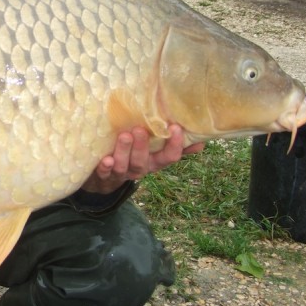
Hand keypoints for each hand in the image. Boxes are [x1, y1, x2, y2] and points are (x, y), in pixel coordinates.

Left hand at [83, 125, 203, 193]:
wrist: (106, 178)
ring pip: (123, 165)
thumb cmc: (135, 156)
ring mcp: (121, 173)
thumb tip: (202, 140)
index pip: (168, 157)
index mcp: (154, 162)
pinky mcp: (104, 175)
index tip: (175, 127)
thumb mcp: (156, 153)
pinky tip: (105, 160)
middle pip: (143, 162)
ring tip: (124, 136)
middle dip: (142, 147)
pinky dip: (105, 167)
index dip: (174, 145)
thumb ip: (177, 146)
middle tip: (139, 129)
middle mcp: (140, 169)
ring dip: (123, 151)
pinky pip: (104, 173)